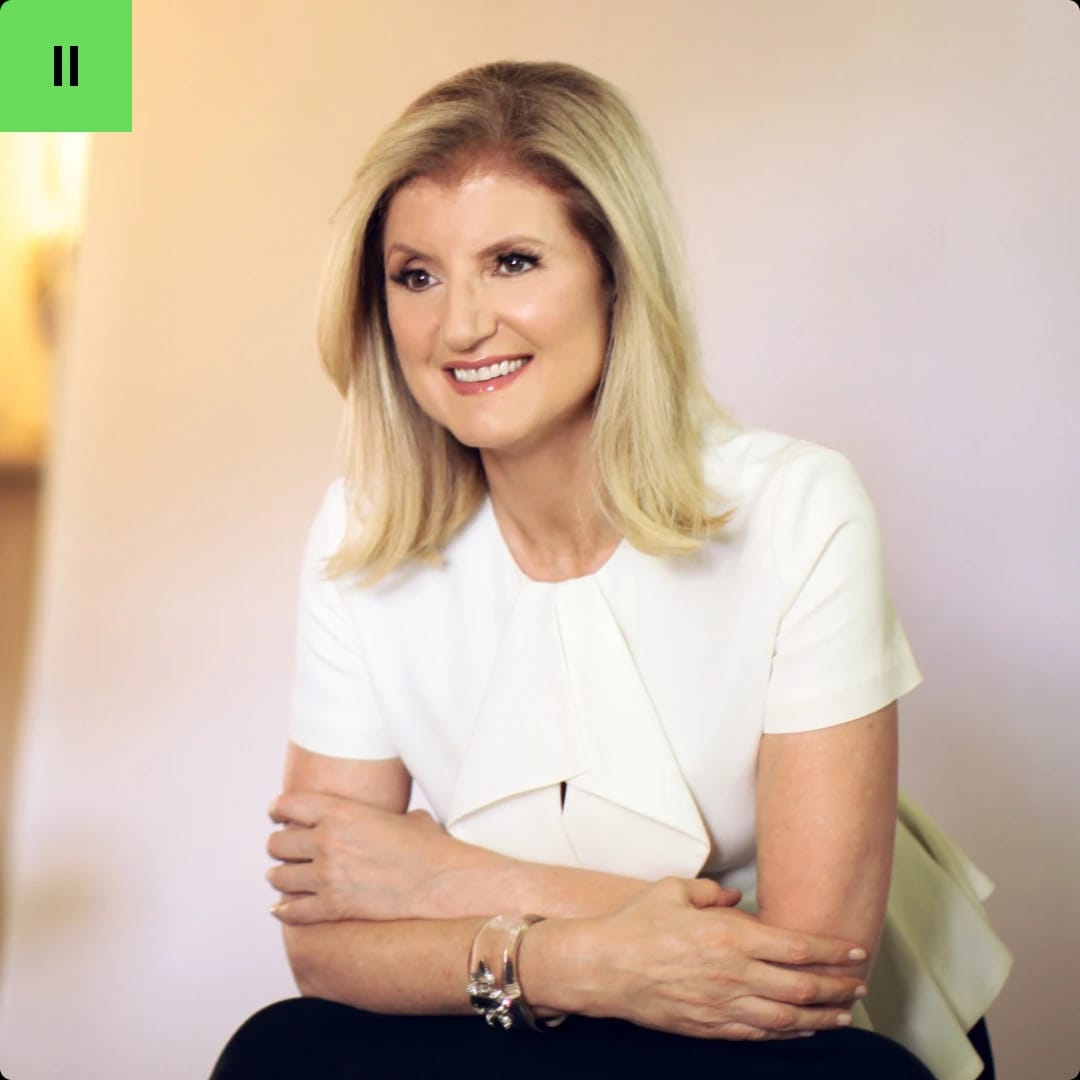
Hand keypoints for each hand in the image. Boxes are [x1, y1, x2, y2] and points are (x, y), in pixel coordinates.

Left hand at [266, 792, 456, 923]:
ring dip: (280, 877)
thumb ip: (375, 816)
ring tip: (285, 878)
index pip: (288, 805)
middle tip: (286, 850)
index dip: (278, 809)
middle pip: (276, 843)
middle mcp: (328, 841)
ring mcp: (328, 876)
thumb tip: (383, 818)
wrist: (442, 881)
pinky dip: (284, 910)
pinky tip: (282, 907)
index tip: (277, 814)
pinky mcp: (333, 908)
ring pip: (278, 877)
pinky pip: (291, 911)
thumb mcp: (399, 815)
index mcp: (341, 811)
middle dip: (279, 846)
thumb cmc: (428, 845)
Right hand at [543, 877, 865, 1039]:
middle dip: (838, 985)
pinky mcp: (710, 1026)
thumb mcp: (675, 890)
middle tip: (861, 983)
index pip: (796, 946)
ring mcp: (724, 1004)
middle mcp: (734, 974)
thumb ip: (712, 892)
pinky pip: (760, 1033)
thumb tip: (736, 898)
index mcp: (729, 936)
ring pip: (788, 1017)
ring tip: (845, 1013)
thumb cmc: (637, 924)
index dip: (832, 950)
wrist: (603, 967)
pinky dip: (789, 1032)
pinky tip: (804, 1029)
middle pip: (802, 986)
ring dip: (822, 1016)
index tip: (856, 949)